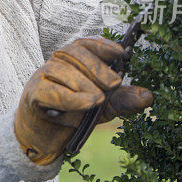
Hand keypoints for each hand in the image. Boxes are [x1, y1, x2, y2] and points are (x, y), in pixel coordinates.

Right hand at [13, 37, 153, 164]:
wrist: (42, 137)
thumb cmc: (71, 115)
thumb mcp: (102, 108)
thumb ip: (122, 100)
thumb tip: (148, 96)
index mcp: (72, 61)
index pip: (85, 44)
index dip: (102, 45)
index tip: (121, 52)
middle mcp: (55, 64)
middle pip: (73, 53)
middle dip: (96, 67)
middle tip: (115, 84)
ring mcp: (41, 77)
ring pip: (61, 70)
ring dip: (84, 83)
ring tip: (100, 99)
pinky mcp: (33, 95)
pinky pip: (51, 92)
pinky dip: (71, 98)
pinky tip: (88, 104)